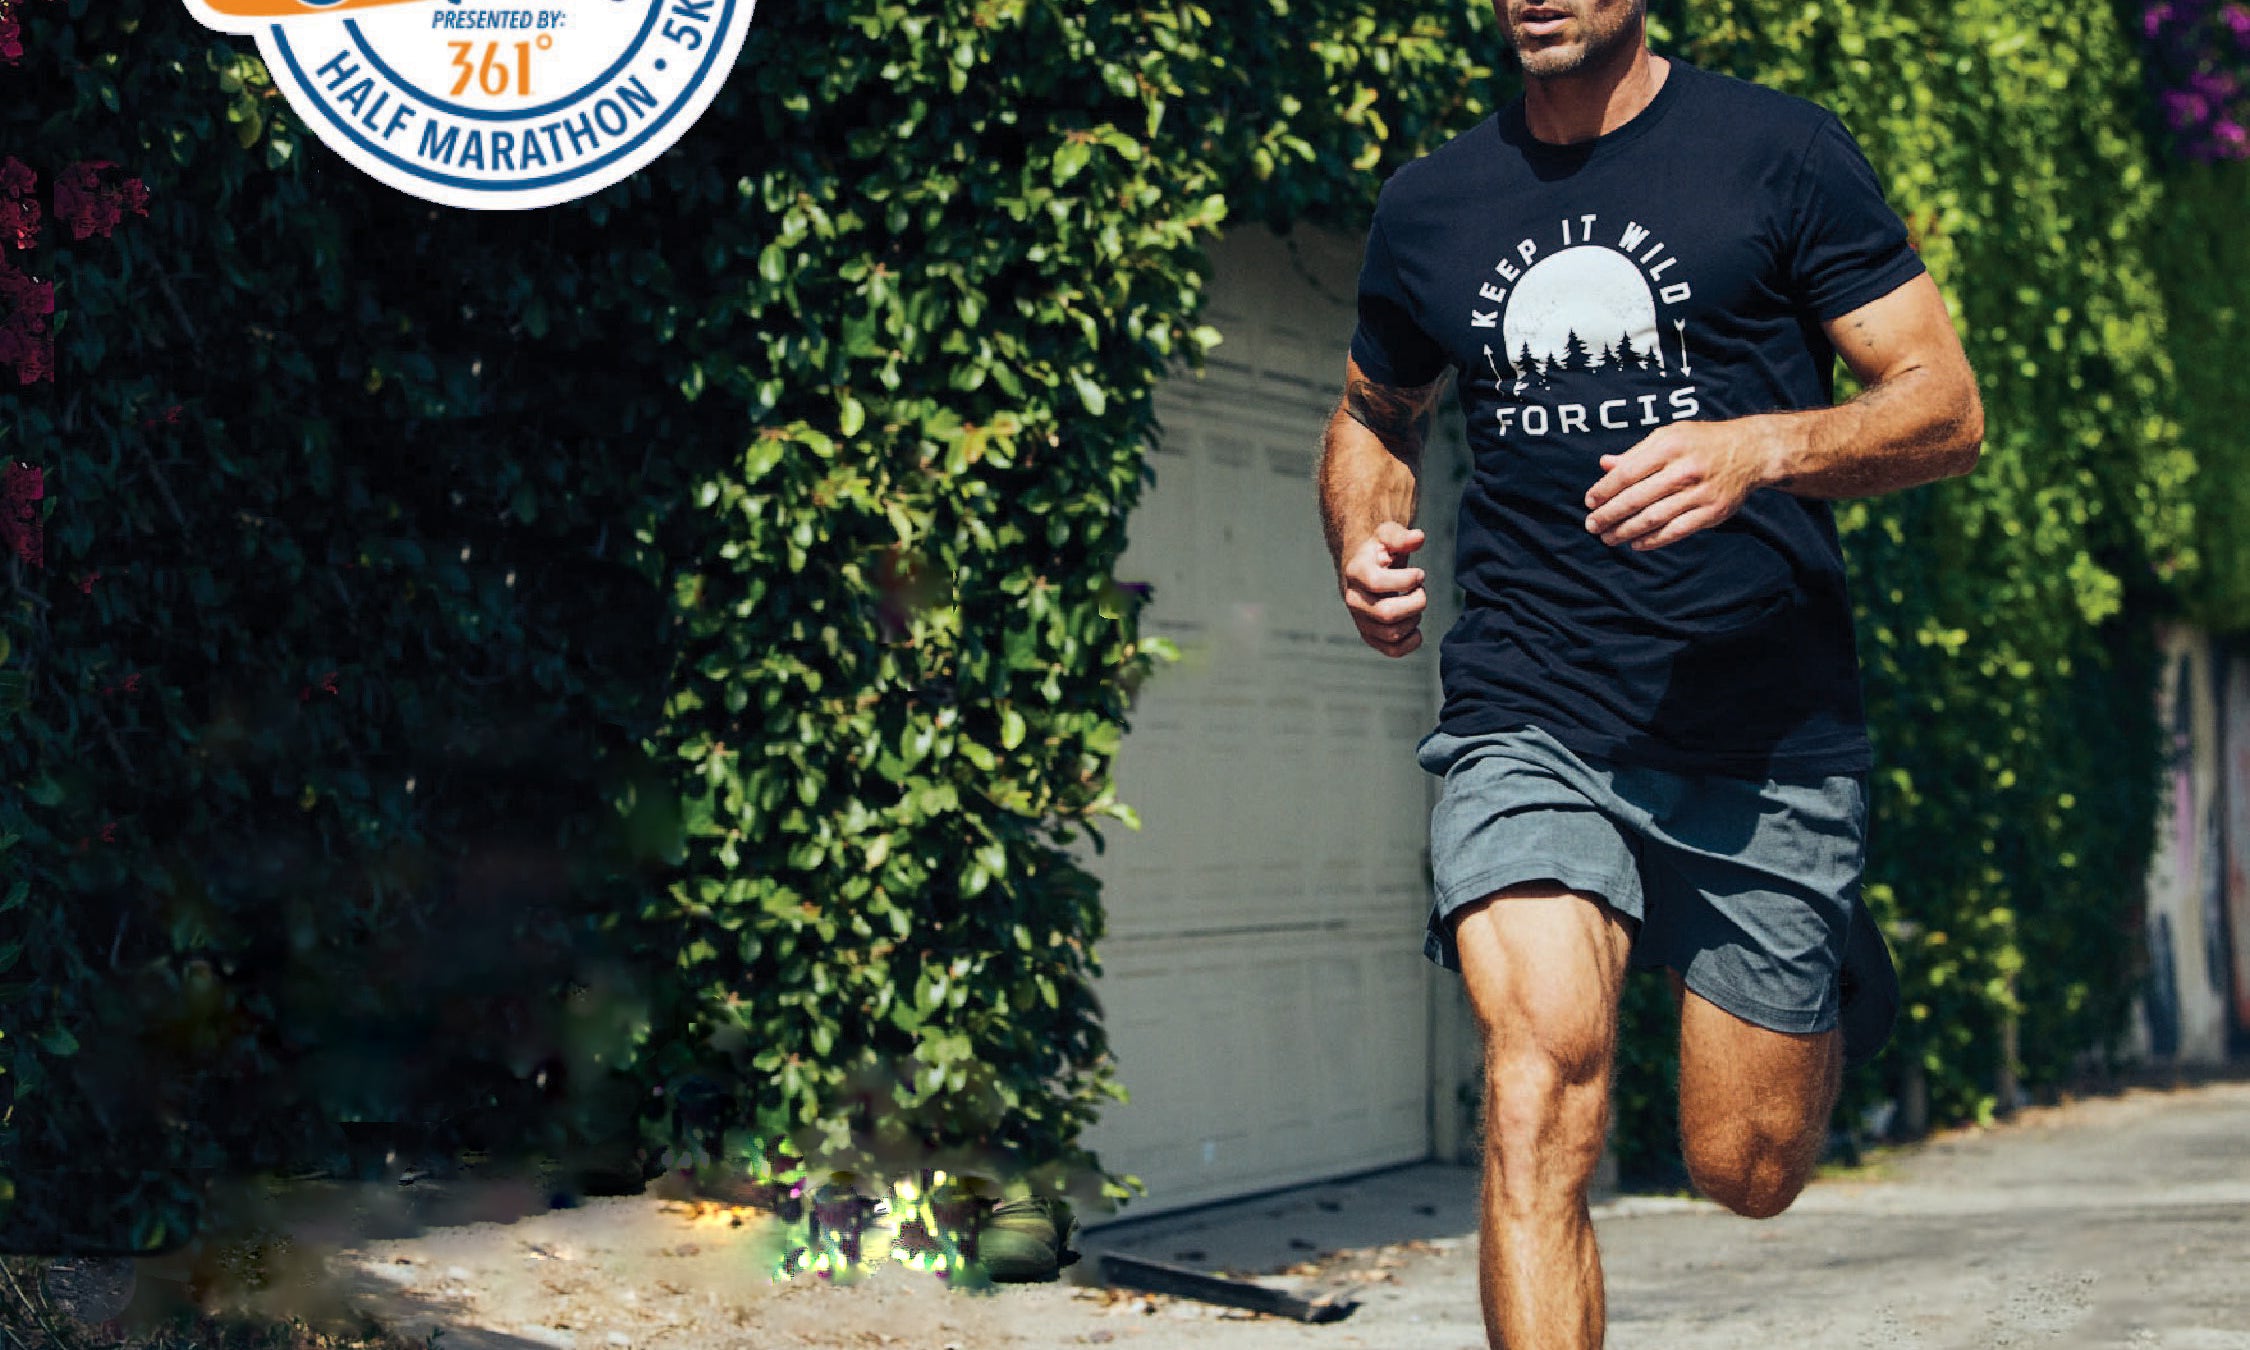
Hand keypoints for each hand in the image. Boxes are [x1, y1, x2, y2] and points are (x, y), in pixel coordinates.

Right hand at [1340, 522, 1426, 657]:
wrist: (1366, 569)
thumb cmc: (1380, 551)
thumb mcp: (1387, 535)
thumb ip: (1401, 537)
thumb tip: (1418, 538)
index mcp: (1356, 572)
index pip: (1377, 582)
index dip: (1405, 580)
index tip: (1419, 574)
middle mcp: (1354, 600)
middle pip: (1387, 614)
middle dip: (1415, 602)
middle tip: (1420, 591)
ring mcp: (1361, 621)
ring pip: (1392, 633)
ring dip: (1414, 619)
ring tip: (1415, 604)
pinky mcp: (1370, 636)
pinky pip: (1393, 651)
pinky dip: (1411, 642)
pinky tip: (1415, 626)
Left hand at [1583, 418, 1787, 550]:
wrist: (1751, 451)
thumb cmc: (1701, 442)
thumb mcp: (1669, 436)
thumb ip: (1637, 452)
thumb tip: (1604, 465)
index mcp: (1670, 446)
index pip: (1627, 472)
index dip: (1605, 490)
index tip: (1590, 502)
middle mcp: (1684, 469)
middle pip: (1636, 498)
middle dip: (1609, 515)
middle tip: (1592, 525)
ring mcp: (1700, 493)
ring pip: (1653, 518)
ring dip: (1626, 531)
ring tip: (1608, 538)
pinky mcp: (1712, 512)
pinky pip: (1676, 531)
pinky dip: (1653, 540)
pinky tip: (1636, 543)